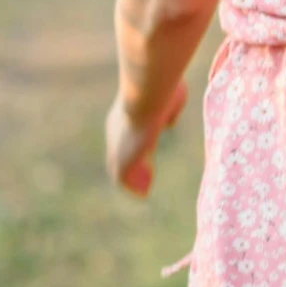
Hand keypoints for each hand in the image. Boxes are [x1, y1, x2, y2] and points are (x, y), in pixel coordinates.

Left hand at [105, 79, 186, 196]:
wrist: (146, 95)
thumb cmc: (160, 93)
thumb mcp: (170, 99)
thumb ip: (170, 111)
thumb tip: (169, 123)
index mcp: (124, 114)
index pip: (128, 132)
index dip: (139, 142)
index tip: (148, 150)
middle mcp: (115, 130)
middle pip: (121, 151)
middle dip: (133, 161)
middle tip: (144, 172)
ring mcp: (115, 146)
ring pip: (121, 166)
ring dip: (132, 177)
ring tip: (144, 188)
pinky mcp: (120, 159)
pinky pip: (123, 178)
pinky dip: (132, 185)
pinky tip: (143, 193)